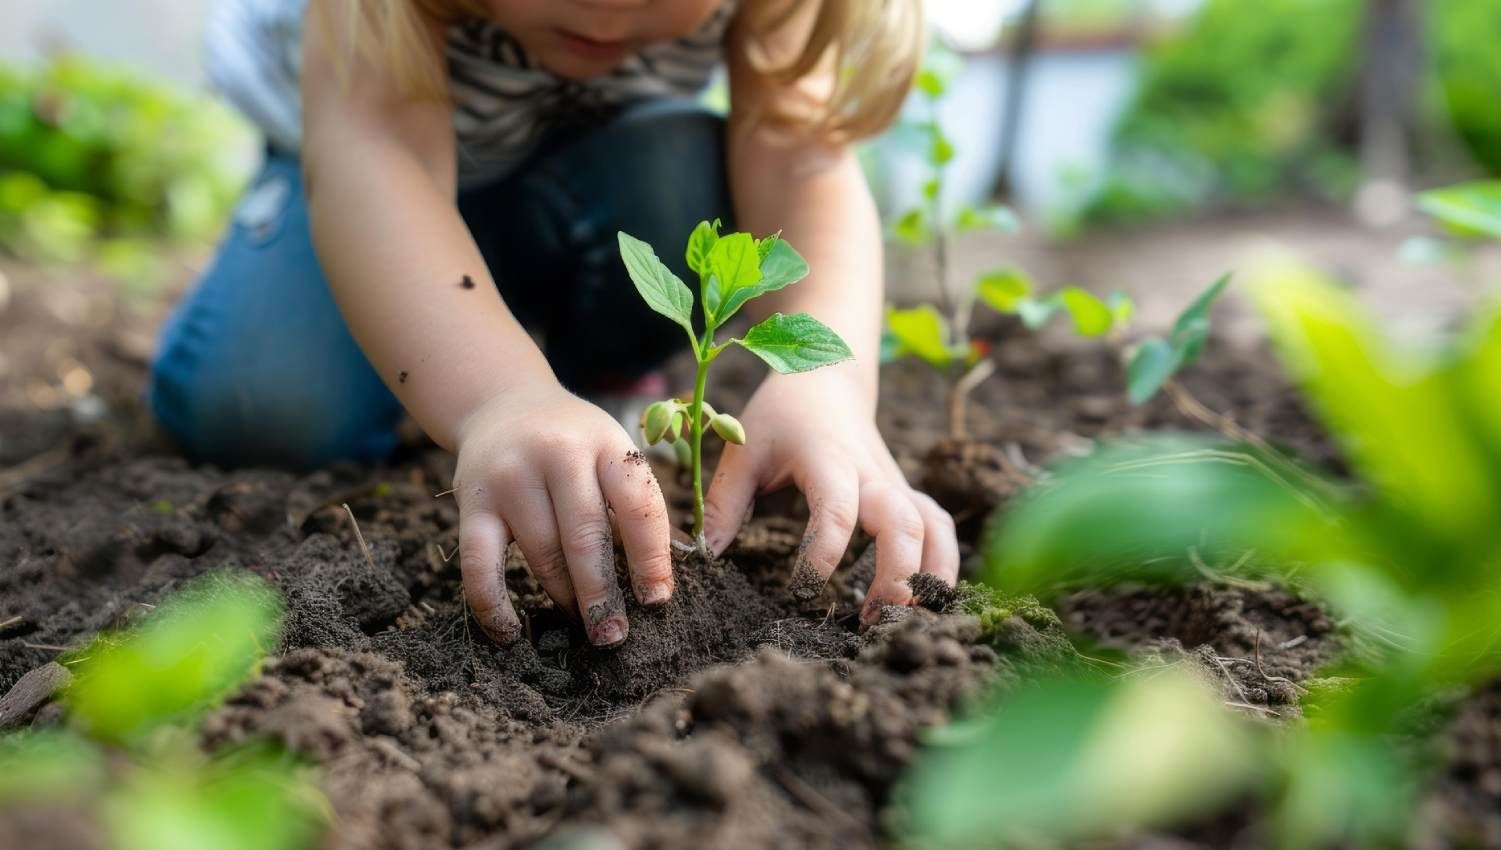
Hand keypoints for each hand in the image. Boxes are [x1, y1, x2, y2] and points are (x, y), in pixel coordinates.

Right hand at [451, 381, 673, 646]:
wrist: (504, 403)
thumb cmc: (575, 445)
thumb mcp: (611, 454)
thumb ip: (633, 508)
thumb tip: (656, 586)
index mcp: (605, 443)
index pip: (637, 504)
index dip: (651, 557)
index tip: (656, 601)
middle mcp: (558, 454)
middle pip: (585, 535)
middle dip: (601, 593)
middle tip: (613, 635)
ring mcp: (511, 476)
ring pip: (541, 553)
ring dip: (563, 596)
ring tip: (581, 622)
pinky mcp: (472, 500)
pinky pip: (479, 562)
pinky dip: (492, 603)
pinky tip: (510, 632)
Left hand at [701, 368, 959, 624]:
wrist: (828, 378)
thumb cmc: (781, 415)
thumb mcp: (743, 449)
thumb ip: (725, 502)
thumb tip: (705, 557)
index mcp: (828, 460)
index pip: (837, 510)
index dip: (824, 553)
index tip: (801, 591)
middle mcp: (872, 474)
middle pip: (903, 524)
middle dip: (896, 575)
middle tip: (871, 621)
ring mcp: (895, 484)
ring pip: (933, 526)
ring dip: (929, 574)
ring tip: (906, 620)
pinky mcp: (906, 495)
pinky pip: (938, 527)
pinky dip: (942, 563)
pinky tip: (926, 600)